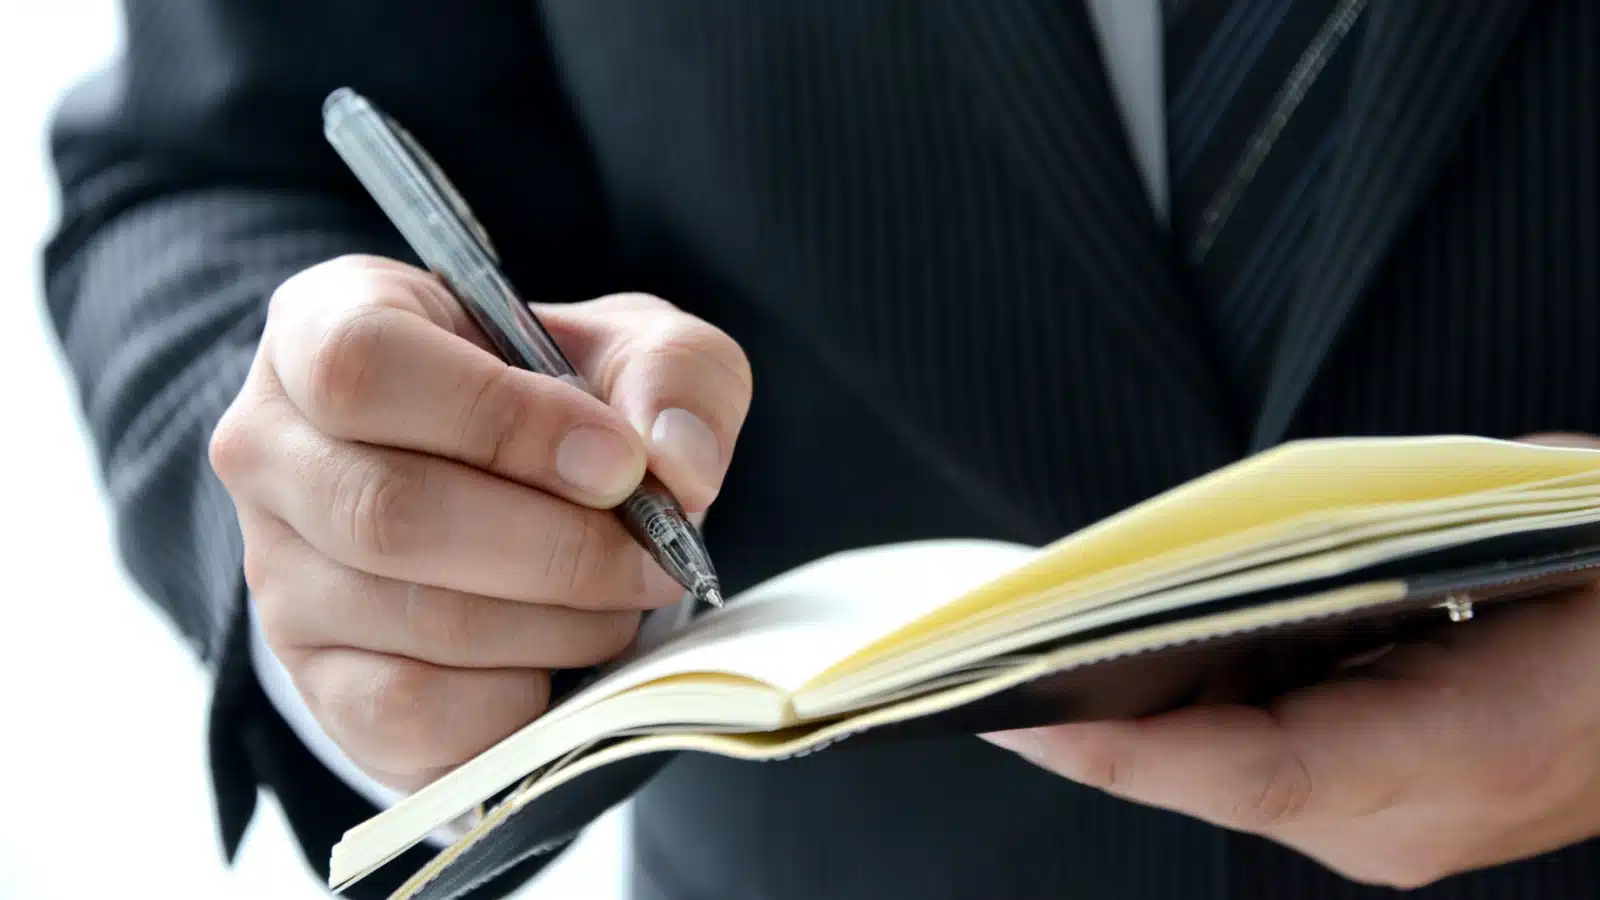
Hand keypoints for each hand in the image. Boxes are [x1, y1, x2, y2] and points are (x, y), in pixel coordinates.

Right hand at [210, 255, 750, 791]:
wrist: (526, 490)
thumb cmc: (563, 401)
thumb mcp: (634, 350)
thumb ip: (674, 374)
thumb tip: (675, 459)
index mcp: (322, 326)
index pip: (363, 366)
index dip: (503, 421)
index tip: (619, 463)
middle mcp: (270, 450)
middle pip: (388, 514)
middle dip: (558, 550)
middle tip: (652, 557)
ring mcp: (279, 578)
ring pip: (416, 622)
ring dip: (558, 624)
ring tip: (619, 599)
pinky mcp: (317, 684)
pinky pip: (414, 714)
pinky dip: (519, 700)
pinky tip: (558, 655)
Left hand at [983, 433, 1599, 888]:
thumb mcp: (1553, 518)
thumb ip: (1416, 517)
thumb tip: (1271, 521)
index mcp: (1464, 754)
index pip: (1252, 769)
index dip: (1121, 747)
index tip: (1013, 706)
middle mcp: (1412, 821)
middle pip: (1202, 779)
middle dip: (1080, 725)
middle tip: (974, 667)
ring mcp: (1395, 833)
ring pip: (1211, 776)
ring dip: (1113, 720)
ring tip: (1020, 654)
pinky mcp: (1381, 816)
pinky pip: (1247, 763)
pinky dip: (1175, 717)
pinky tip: (1119, 658)